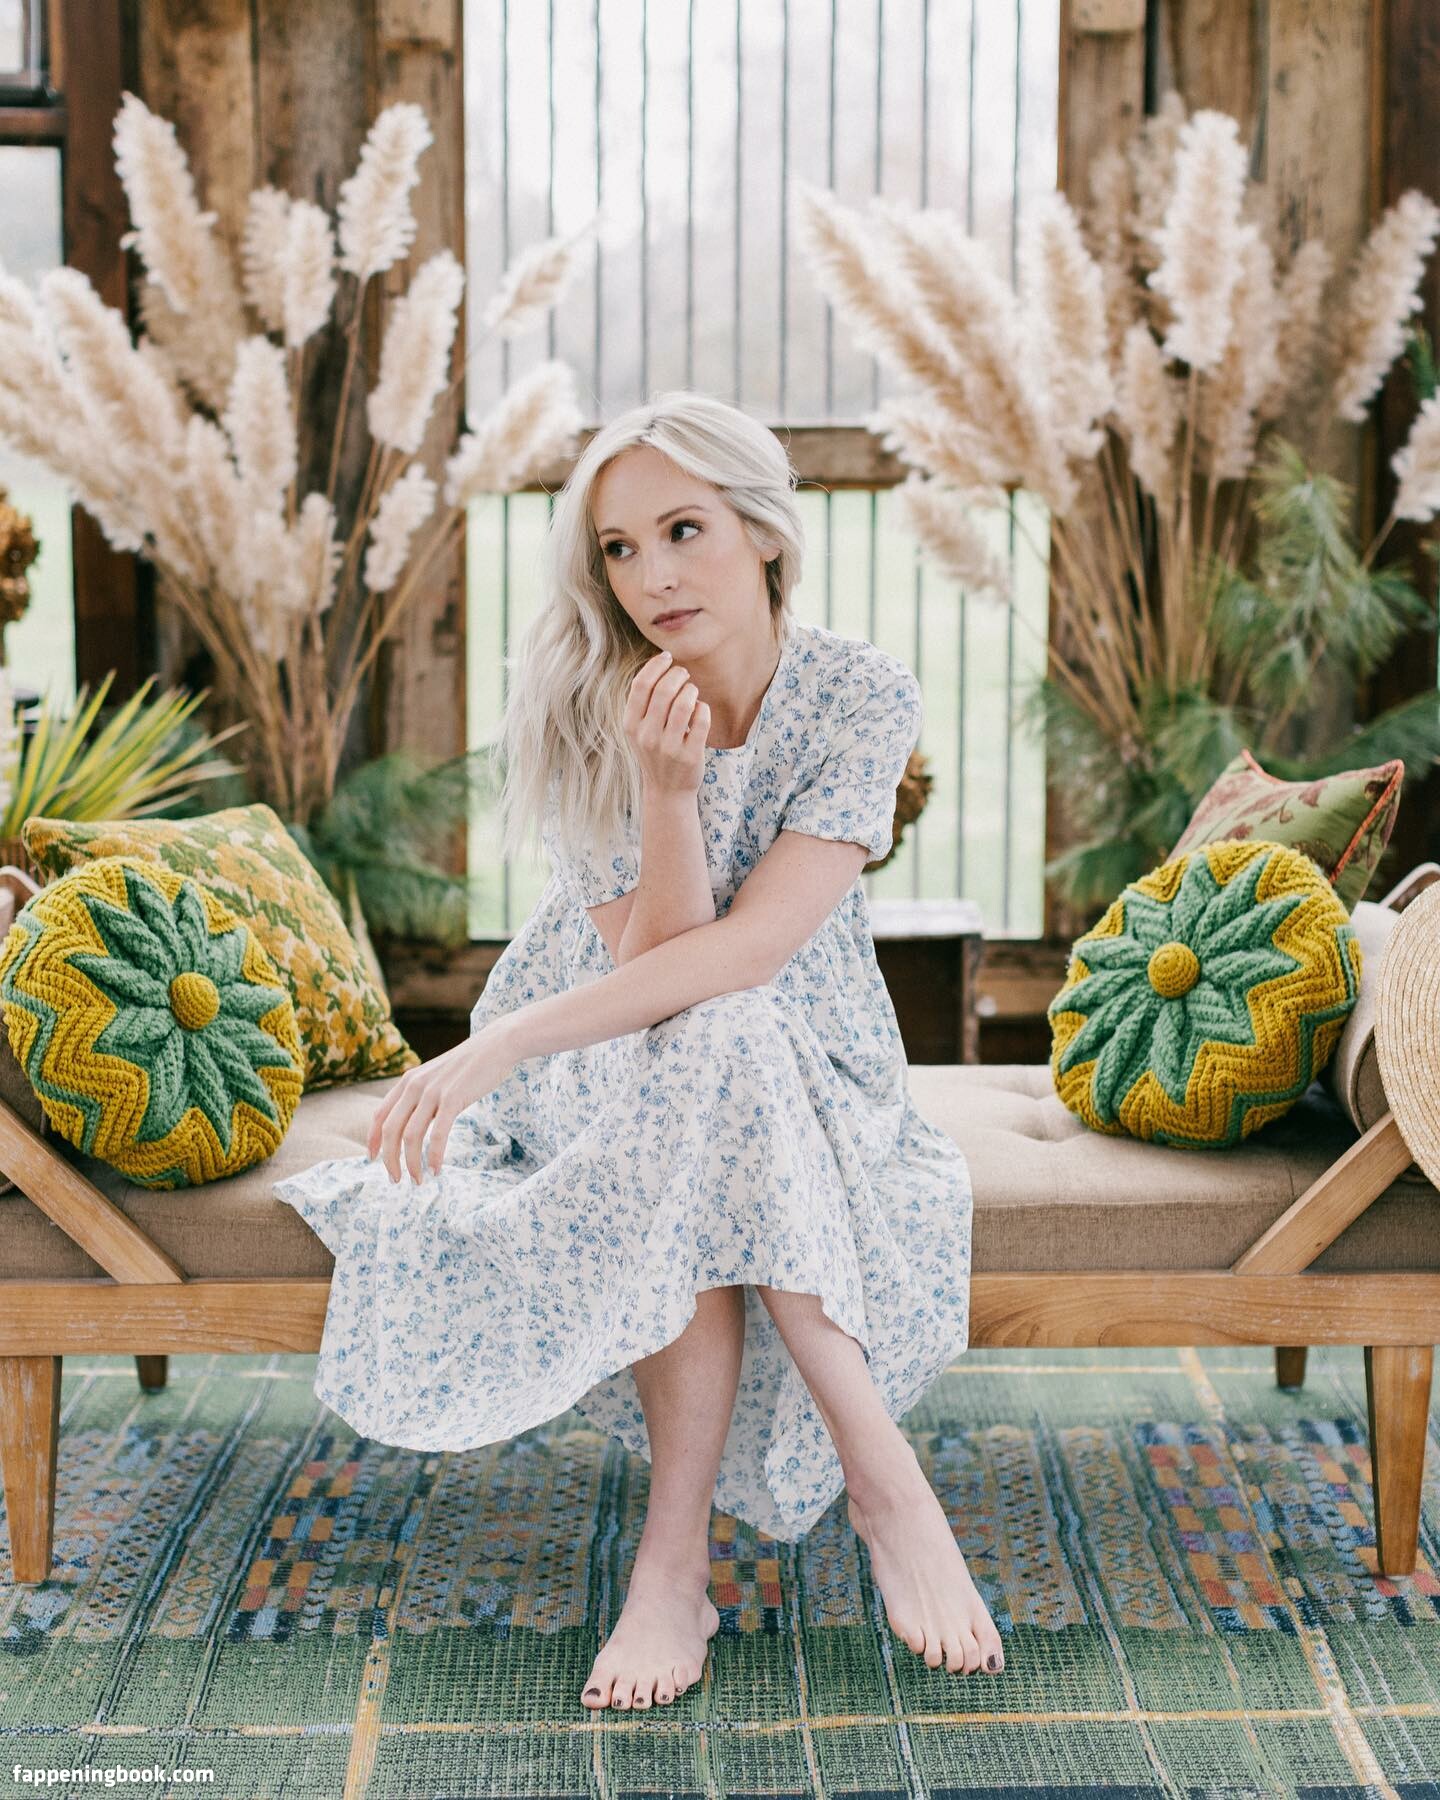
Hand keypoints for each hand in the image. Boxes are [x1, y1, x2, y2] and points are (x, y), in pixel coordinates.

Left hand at [366, 1021, 520, 1183]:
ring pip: (410, 1136)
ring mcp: (433, 1092)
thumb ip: (421, 1095)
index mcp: (407, 1081)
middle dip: (390, 1160)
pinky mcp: (453, 1099)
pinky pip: (438, 1134)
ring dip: (412, 1163)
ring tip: (418, 1180)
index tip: (374, 1159)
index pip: (379, 1115)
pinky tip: (437, 1169)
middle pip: (390, 1131)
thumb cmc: (468, 1065)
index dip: (373, 1140)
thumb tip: (413, 1121)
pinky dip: (434, 1156)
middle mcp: (414, 1086)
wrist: (496, 1045)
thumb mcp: (436, 1077)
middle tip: (396, 1179)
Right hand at [625, 649, 708, 795]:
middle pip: (664, 690)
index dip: (656, 665)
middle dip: (678, 675)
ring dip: (692, 690)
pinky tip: (700, 711)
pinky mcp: (690, 755)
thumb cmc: (655, 751)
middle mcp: (647, 736)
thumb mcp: (639, 729)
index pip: (640, 685)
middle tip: (684, 675)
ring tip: (692, 692)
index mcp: (630, 725)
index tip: (667, 658)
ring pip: (684, 703)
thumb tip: (661, 661)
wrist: (666, 791)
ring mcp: (668, 747)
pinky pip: (702, 719)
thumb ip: (644, 700)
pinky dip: (703, 708)